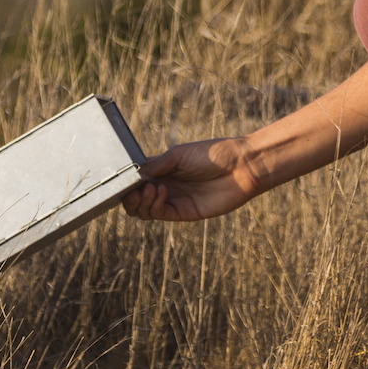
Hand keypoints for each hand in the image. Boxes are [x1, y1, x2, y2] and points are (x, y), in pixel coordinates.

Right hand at [121, 137, 257, 221]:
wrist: (240, 167)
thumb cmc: (213, 154)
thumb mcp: (179, 154)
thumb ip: (156, 164)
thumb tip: (134, 174)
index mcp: (162, 169)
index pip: (135, 180)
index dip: (127, 182)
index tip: (126, 178)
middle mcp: (165, 186)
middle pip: (135, 199)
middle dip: (129, 196)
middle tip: (137, 189)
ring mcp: (173, 200)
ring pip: (144, 210)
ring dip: (140, 202)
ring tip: (152, 189)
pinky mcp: (183, 212)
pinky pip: (159, 214)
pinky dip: (154, 206)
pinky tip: (162, 192)